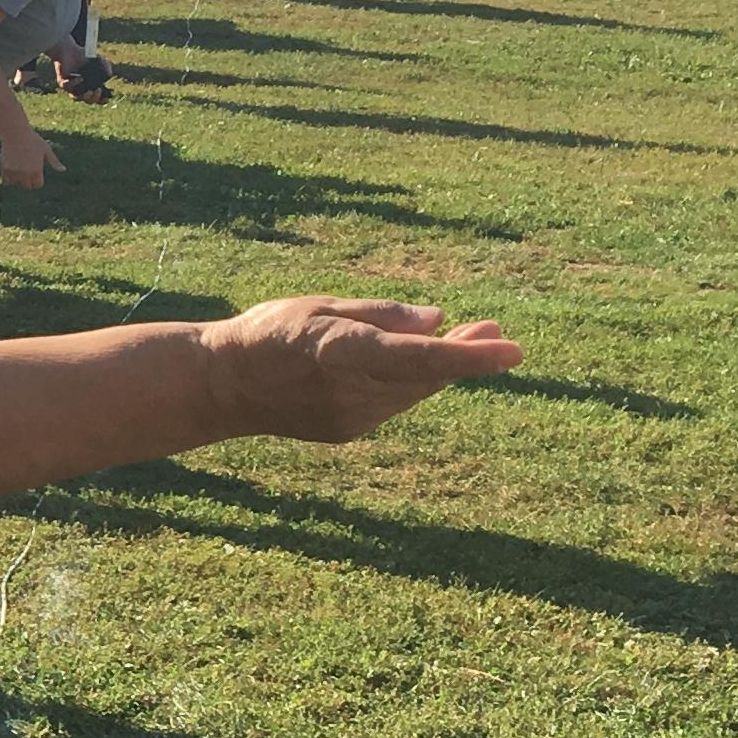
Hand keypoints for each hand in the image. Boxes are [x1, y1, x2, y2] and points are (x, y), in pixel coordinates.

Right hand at [0, 129, 61, 187]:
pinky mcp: (5, 169)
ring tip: (17, 170)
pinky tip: (10, 169)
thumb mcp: (46, 149)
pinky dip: (8, 177)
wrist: (15, 132)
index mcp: (37, 170)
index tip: (35, 175)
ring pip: (16, 184)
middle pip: (27, 186)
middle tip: (25, 171)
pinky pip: (6, 180)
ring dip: (17, 180)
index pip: (37, 185)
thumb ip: (54, 161)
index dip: (37, 181)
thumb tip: (63, 170)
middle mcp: (26, 174)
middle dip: (27, 181)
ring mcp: (15, 172)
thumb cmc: (32, 139)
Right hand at [203, 297, 522, 443]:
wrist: (224, 386)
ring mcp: (350, 418)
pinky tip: (409, 363)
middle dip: (467, 354)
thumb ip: (382, 315)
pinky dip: (408, 382)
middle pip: (428, 376)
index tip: (513, 351)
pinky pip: (392, 403)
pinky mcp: (347, 431)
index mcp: (344, 352)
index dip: (472, 356)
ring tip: (467, 337)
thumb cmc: (270, 333)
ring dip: (441, 368)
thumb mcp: (323, 306)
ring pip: (413, 392)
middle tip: (496, 329)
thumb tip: (437, 320)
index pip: (422, 358)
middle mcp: (352, 391)